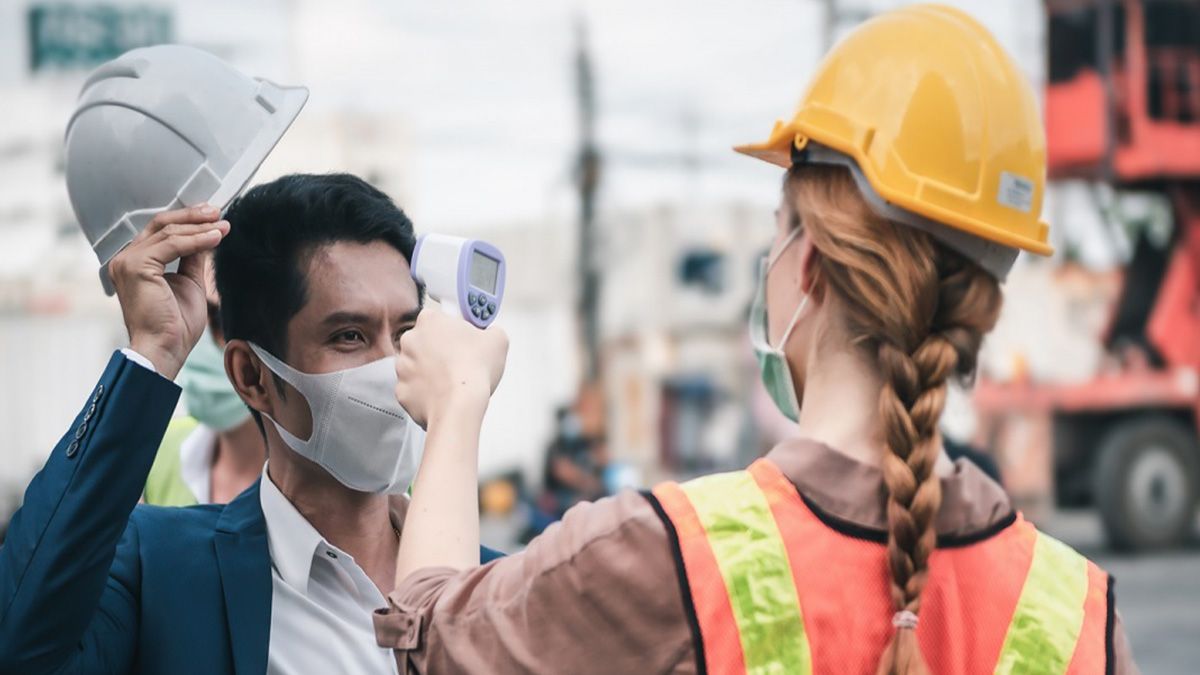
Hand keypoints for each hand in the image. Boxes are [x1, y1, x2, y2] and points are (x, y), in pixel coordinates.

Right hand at [108, 205, 229, 379]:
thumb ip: (193, 257)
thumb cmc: (175, 325)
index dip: (187, 220)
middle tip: (218, 212)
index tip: (213, 217)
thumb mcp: (189, 282)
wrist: (166, 349)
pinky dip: (196, 240)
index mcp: (134, 262)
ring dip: (200, 227)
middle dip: (193, 216)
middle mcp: (125, 259)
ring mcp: (127, 261)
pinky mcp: (135, 266)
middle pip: (161, 224)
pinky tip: (216, 238)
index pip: (160, 231)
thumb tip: (207, 235)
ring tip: (223, 226)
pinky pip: (172, 245)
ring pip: (169, 232)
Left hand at [394, 306, 508, 427]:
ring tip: (453, 381)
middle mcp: (410, 340)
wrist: (459, 406)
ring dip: (431, 371)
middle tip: (460, 361)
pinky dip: (425, 392)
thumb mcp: (498, 339)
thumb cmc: (473, 371)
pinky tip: (442, 395)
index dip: (453, 330)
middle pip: (425, 341)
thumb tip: (490, 335)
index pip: (439, 318)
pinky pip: (413, 389)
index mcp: (430, 320)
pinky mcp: (401, 391)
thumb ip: (491, 330)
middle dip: (440, 350)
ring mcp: (402, 366)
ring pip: (417, 366)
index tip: (464, 339)